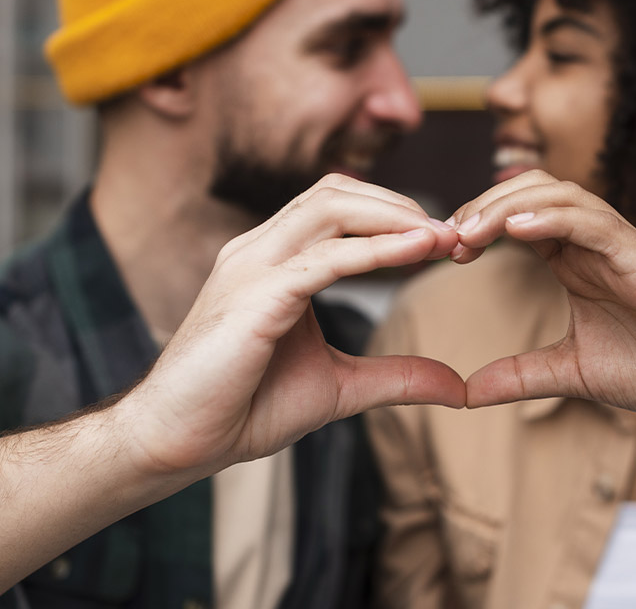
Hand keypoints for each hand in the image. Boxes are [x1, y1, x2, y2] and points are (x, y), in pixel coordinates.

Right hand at [117, 175, 465, 478]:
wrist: (177, 442)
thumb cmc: (242, 409)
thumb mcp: (339, 387)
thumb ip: (396, 377)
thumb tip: (457, 386)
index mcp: (275, 261)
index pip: (341, 208)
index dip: (398, 215)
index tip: (450, 241)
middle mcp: (259, 250)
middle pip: (339, 193)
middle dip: (403, 206)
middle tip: (458, 234)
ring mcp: (251, 267)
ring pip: (329, 207)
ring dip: (394, 217)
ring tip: (444, 236)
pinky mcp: (252, 297)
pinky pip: (321, 259)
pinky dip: (374, 250)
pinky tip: (416, 252)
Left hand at [450, 170, 635, 418]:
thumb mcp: (572, 373)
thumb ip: (521, 376)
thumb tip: (464, 393)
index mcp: (574, 261)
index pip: (516, 217)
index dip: (475, 225)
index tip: (443, 253)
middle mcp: (592, 243)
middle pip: (528, 191)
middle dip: (481, 206)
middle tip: (445, 240)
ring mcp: (619, 244)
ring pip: (558, 193)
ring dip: (507, 205)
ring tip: (469, 232)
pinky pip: (594, 221)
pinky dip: (553, 217)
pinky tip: (519, 229)